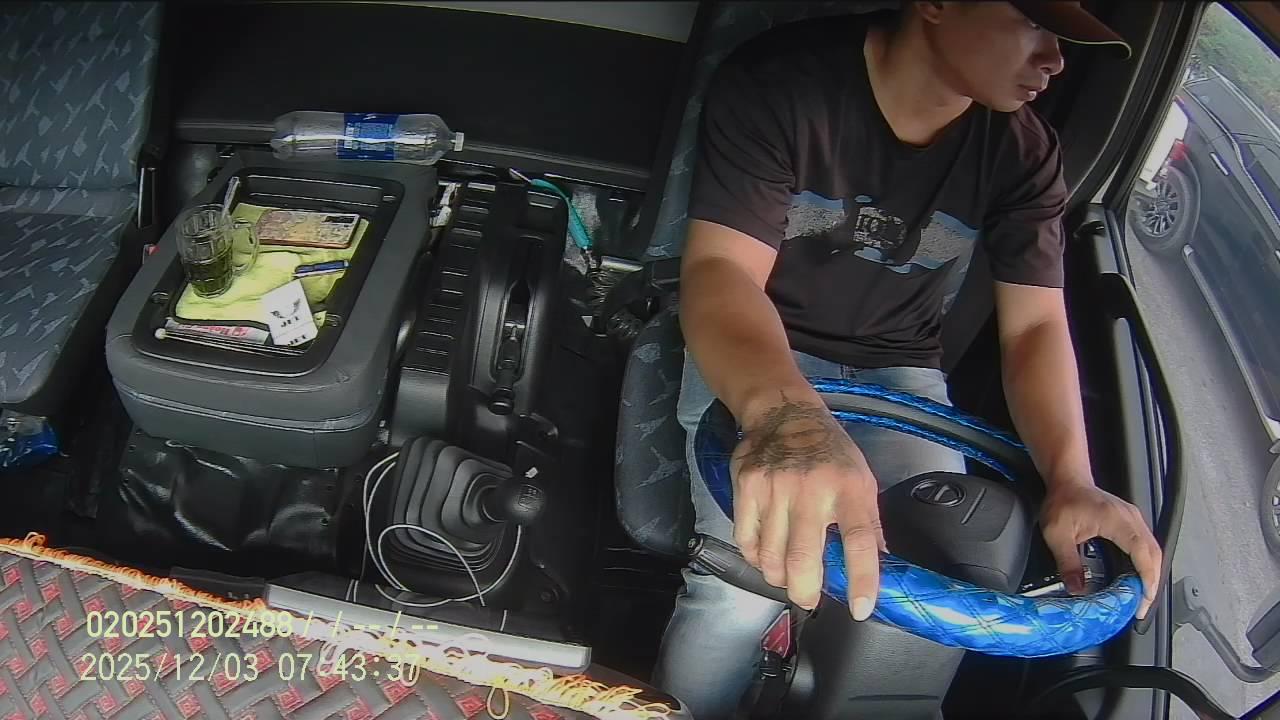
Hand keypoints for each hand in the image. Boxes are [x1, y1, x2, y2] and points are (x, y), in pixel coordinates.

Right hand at [730, 392, 884, 619]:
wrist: (784, 413)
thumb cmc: (829, 450)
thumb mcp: (861, 478)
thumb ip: (869, 522)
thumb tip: (880, 564)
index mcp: (847, 488)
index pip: (859, 541)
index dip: (862, 580)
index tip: (861, 608)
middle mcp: (810, 489)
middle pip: (804, 558)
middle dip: (806, 591)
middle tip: (809, 598)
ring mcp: (774, 488)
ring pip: (770, 556)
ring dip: (779, 577)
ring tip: (786, 577)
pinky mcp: (746, 487)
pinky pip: (746, 540)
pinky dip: (755, 558)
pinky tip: (765, 556)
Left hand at [1040, 481, 1162, 618]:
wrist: (1066, 479)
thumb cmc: (1063, 500)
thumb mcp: (1057, 533)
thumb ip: (1067, 562)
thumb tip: (1077, 588)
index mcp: (1118, 521)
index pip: (1143, 553)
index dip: (1147, 579)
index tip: (1144, 599)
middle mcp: (1132, 520)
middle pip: (1154, 555)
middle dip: (1151, 583)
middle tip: (1140, 607)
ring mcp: (1134, 520)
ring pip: (1153, 551)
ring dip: (1149, 574)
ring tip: (1139, 597)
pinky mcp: (1131, 523)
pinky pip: (1145, 546)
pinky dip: (1144, 564)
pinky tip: (1135, 578)